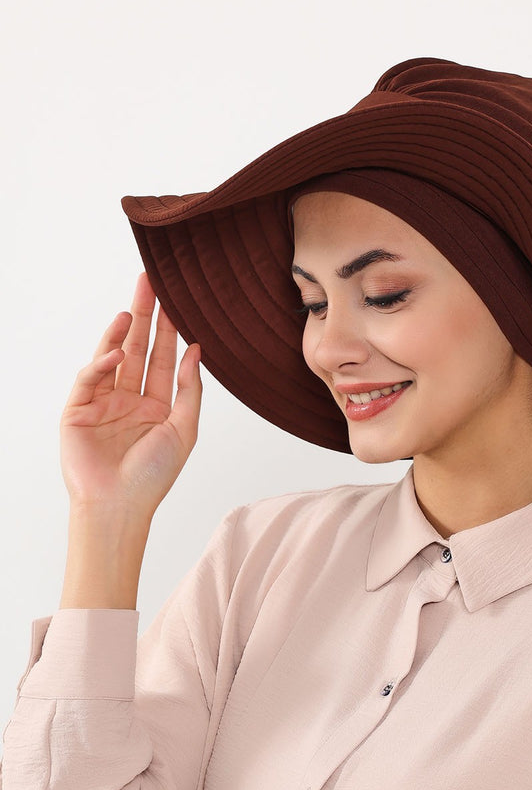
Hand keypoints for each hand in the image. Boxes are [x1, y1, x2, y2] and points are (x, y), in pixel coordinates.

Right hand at [60, 271, 201, 519]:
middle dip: (144, 318)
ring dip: (120, 333)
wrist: (119, 505)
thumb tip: (196, 350)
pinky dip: (100, 364)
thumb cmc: (153, 476)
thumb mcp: (184, 430)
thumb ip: (190, 389)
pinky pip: (89, 379)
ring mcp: (102, 404)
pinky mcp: (77, 410)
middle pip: (136, 350)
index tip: (175, 302)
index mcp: (156, 407)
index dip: (168, 331)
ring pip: (112, 359)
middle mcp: (129, 401)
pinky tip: (114, 354)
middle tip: (149, 284)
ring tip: (133, 308)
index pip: (163, 359)